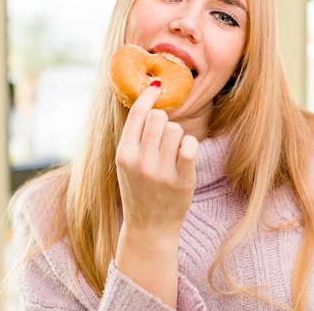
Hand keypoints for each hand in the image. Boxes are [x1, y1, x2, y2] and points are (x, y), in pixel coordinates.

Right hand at [115, 83, 198, 237]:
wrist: (149, 227)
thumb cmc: (139, 190)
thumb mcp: (127, 163)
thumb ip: (134, 136)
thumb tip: (148, 98)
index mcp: (123, 154)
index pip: (137, 114)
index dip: (149, 96)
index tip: (157, 86)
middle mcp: (140, 161)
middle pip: (159, 118)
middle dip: (165, 123)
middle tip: (163, 140)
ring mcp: (161, 172)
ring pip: (176, 129)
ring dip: (177, 137)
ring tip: (171, 155)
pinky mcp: (182, 180)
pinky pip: (190, 145)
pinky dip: (189, 147)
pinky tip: (184, 158)